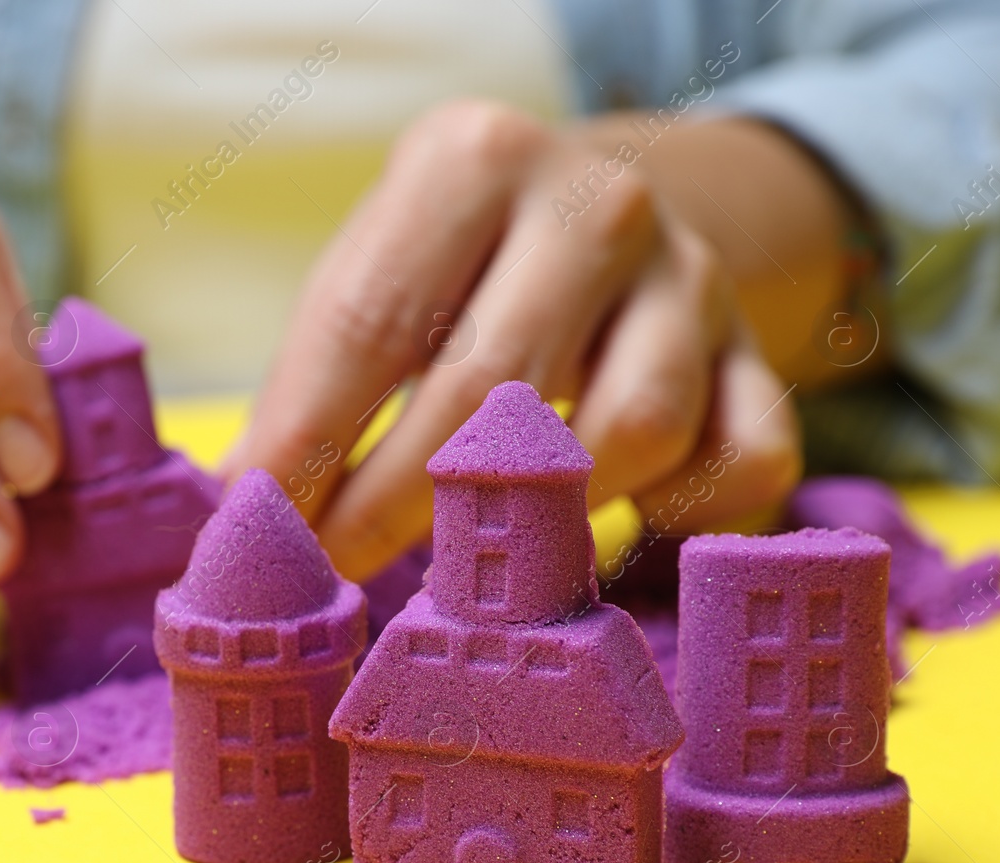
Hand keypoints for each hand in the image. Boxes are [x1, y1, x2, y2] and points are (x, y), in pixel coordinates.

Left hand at [227, 100, 806, 581]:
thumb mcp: (373, 273)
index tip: (263, 525)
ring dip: (540, 512)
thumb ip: (313, 375)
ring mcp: (691, 278)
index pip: (371, 321)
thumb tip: (243, 506)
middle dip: (393, 504)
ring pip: (629, 432)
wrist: (600, 209)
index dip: (308, 442)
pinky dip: (680, 514)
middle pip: (488, 391)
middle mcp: (596, 203)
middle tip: (338, 566)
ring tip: (477, 540)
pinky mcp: (756, 352)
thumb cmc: (454, 266)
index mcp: (474, 160)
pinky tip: (614, 522)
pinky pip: (740, 464)